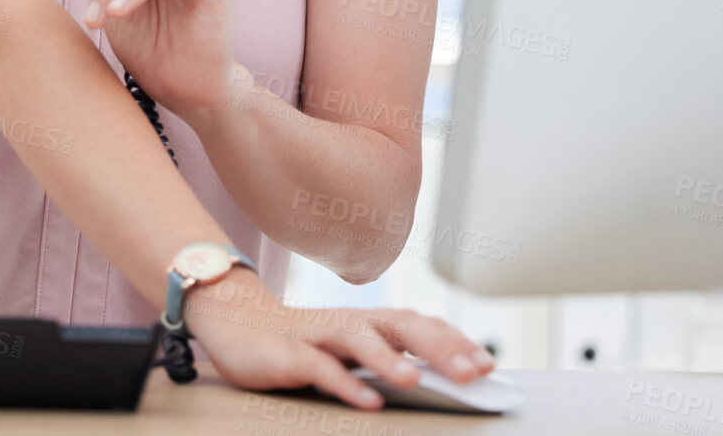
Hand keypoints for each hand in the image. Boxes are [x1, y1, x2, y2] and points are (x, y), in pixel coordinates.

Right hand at [187, 268, 497, 409]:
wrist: (234, 324)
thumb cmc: (302, 342)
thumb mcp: (351, 350)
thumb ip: (389, 356)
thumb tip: (443, 377)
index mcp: (369, 322)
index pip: (419, 325)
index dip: (454, 341)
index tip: (488, 364)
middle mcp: (348, 322)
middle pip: (399, 326)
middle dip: (439, 347)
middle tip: (473, 371)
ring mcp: (318, 335)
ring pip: (358, 339)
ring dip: (388, 359)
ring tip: (416, 379)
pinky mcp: (288, 353)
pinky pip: (319, 367)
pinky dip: (344, 382)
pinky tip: (366, 400)